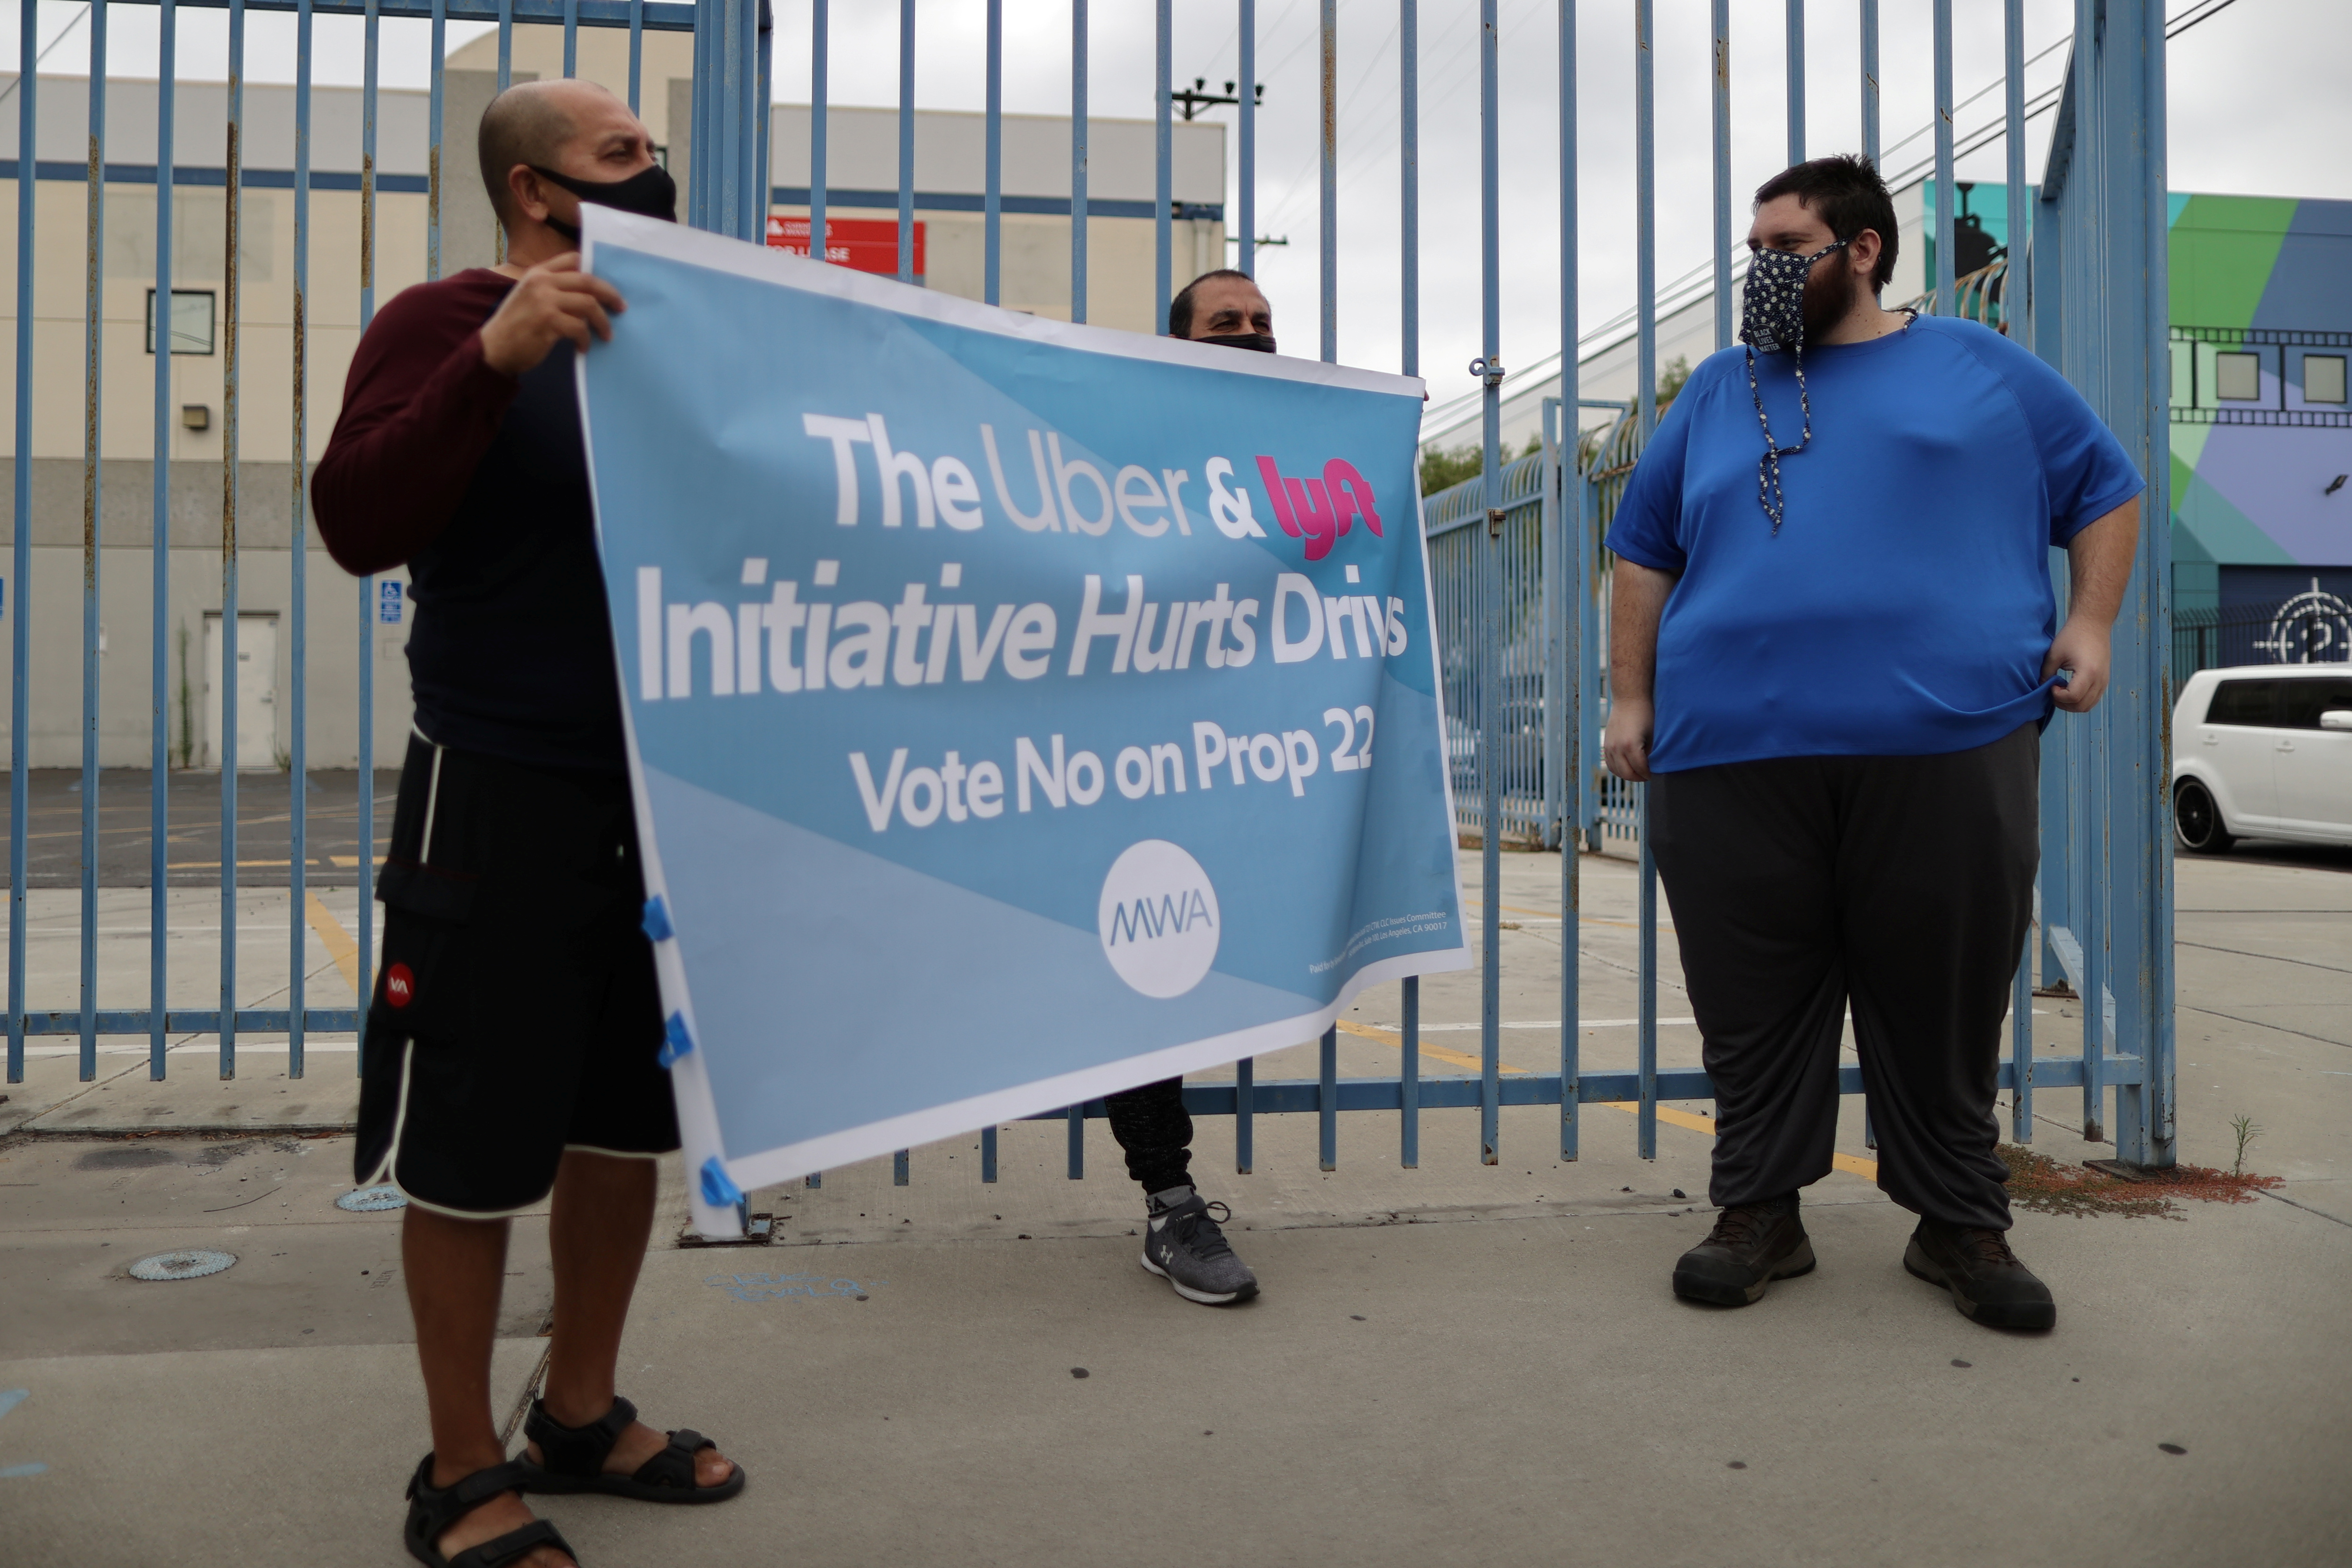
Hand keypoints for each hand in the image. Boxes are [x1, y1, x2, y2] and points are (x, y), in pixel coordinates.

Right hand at [478, 254, 627, 377]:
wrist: (494, 347)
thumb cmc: (515, 325)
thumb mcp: (530, 296)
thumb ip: (552, 289)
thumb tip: (587, 294)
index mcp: (538, 273)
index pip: (573, 259)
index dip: (593, 270)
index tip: (606, 286)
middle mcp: (541, 281)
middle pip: (588, 280)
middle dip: (610, 294)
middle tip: (620, 308)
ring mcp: (544, 300)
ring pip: (589, 304)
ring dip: (602, 321)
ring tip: (606, 334)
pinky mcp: (548, 321)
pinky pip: (580, 327)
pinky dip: (586, 339)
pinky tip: (583, 348)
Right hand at [1603, 697, 1654, 782]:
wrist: (1629, 700)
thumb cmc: (1645, 715)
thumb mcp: (1652, 736)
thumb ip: (1649, 754)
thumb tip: (1649, 767)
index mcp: (1630, 746)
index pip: (1640, 769)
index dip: (1649, 775)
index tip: (1655, 775)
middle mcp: (1617, 748)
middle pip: (1627, 774)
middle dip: (1639, 778)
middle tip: (1648, 776)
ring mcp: (1609, 747)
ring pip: (1617, 771)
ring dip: (1628, 775)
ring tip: (1638, 773)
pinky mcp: (1606, 745)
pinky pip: (1610, 764)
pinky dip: (1618, 769)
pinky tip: (1627, 767)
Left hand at [2043, 617, 2111, 712]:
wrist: (2093, 624)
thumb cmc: (2073, 636)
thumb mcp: (2054, 654)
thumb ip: (2046, 673)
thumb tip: (2041, 687)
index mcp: (2088, 672)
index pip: (2073, 697)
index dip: (2058, 696)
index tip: (2051, 685)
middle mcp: (2100, 679)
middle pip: (2081, 706)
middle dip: (2064, 704)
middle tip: (2053, 691)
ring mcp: (2104, 681)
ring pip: (2088, 705)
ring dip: (2073, 704)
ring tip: (2061, 690)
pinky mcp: (2104, 679)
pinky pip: (2094, 698)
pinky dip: (2081, 699)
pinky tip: (2070, 687)